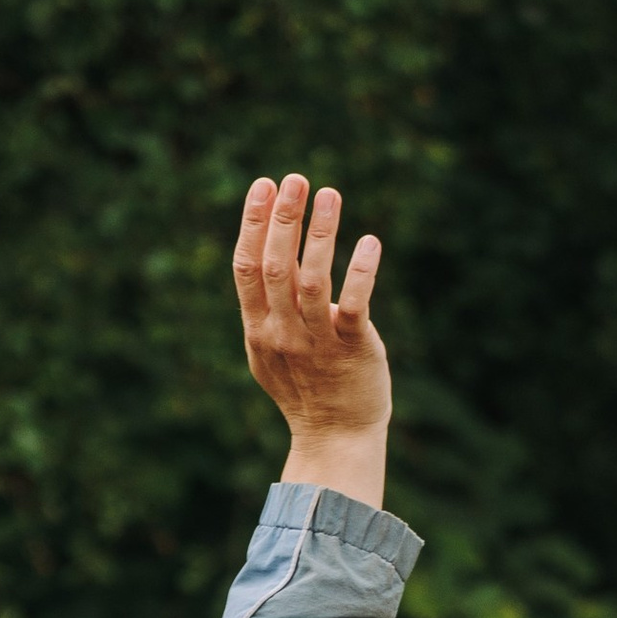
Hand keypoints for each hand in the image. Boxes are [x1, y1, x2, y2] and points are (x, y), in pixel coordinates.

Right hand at [233, 173, 388, 510]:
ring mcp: (318, 344)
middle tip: (295, 179)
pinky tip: (370, 242)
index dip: (252, 224)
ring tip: (330, 194)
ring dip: (321, 235)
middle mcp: (284, 335)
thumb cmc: (305, 388)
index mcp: (259, 329)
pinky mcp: (354, 350)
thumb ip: (271, 303)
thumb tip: (273, 244)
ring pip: (316, 281)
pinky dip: (362, 272)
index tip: (263, 185)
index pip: (246, 268)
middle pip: (277, 268)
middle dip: (284, 220)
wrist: (336, 438)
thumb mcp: (273, 347)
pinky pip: (356, 306)